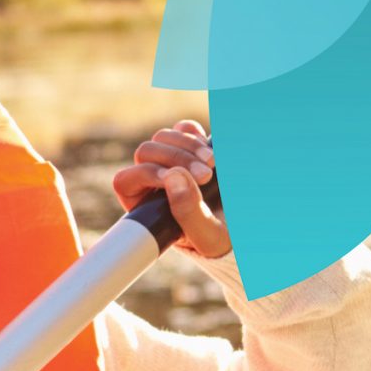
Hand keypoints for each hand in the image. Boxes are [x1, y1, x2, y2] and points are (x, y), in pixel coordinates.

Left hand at [110, 119, 228, 258]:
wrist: (245, 229)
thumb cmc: (221, 240)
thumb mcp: (208, 237)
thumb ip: (188, 213)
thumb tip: (173, 176)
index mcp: (144, 205)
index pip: (126, 180)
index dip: (147, 174)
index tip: (177, 183)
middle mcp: (153, 181)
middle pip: (146, 152)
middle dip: (175, 159)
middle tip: (206, 176)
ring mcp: (172, 162)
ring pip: (162, 137)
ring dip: (187, 146)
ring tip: (213, 164)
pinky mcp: (191, 150)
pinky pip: (183, 129)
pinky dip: (194, 134)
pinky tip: (211, 152)